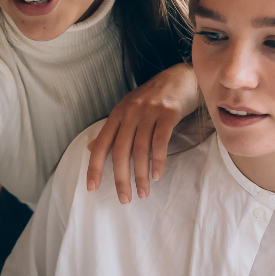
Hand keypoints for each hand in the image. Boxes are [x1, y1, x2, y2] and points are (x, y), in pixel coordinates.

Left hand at [86, 63, 199, 202]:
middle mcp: (130, 112)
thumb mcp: (129, 110)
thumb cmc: (154, 97)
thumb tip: (92, 148)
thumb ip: (112, 130)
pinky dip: (158, 162)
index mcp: (117, 114)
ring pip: (140, 150)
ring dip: (140, 175)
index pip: (101, 144)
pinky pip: (160, 142)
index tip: (92, 188)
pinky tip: (157, 175)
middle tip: (125, 199)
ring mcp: (149, 112)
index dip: (94, 167)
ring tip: (143, 193)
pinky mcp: (168, 113)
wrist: (182, 77)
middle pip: (120, 151)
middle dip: (120, 179)